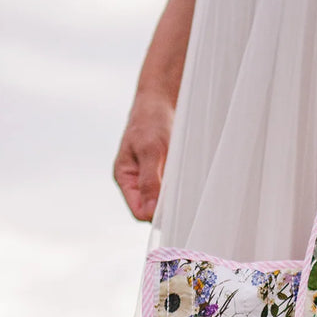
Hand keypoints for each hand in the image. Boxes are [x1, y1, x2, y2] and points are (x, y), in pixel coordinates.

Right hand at [113, 90, 175, 221]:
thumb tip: (149, 213)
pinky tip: (190, 182)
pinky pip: (173, 192)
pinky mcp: (165, 176)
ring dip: (177, 200)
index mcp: (125, 178)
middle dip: (167, 209)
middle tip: (185, 199)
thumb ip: (150, 181)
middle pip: (152, 211)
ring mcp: (151, 180)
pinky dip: (182, 190)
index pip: (138, 211)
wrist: (161, 101)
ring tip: (188, 187)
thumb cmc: (152, 121)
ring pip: (164, 203)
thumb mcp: (151, 150)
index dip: (154, 216)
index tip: (173, 210)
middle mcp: (136, 183)